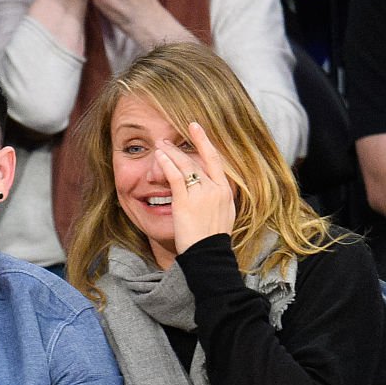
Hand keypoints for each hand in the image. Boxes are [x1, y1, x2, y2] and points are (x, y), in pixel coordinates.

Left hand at [155, 121, 235, 253]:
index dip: (205, 142)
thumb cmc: (212, 241)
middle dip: (183, 146)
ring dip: (171, 152)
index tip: (196, 129)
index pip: (215, 160)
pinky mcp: (185, 202)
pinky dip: (166, 164)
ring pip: (186, 165)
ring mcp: (201, 194)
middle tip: (171, 137)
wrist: (208, 255)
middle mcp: (216, 189)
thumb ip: (219, 200)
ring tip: (161, 145)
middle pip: (198, 160)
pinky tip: (159, 156)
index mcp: (226, 192)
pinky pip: (175, 176)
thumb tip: (214, 192)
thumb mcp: (224, 217)